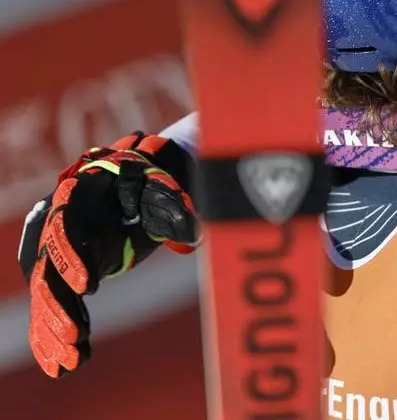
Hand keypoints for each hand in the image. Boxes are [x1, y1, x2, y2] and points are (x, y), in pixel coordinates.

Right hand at [18, 132, 198, 377]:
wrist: (119, 190)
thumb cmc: (139, 186)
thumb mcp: (155, 189)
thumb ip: (170, 205)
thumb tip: (195, 233)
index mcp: (73, 199)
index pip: (64, 229)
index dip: (71, 258)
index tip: (88, 287)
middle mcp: (52, 229)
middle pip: (47, 271)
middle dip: (59, 307)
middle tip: (78, 335)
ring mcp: (51, 256)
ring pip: (45, 297)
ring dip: (54, 330)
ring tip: (72, 360)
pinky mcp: (56, 279)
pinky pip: (47, 310)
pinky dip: (50, 338)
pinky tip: (60, 366)